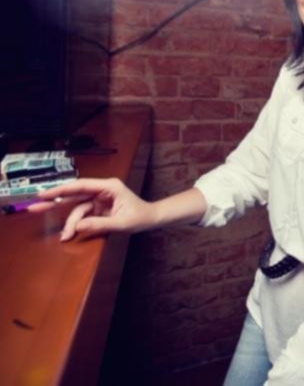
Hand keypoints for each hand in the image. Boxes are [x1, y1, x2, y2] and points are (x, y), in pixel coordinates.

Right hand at [29, 178, 156, 240]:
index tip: (44, 194)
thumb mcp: (122, 223)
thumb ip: (100, 224)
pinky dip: (75, 224)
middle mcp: (101, 190)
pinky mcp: (98, 208)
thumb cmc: (141, 217)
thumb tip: (78, 226)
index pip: (81, 185)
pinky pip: (82, 215)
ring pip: (77, 208)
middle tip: (34, 207)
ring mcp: (99, 199)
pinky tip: (69, 233)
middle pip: (74, 194)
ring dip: (69, 222)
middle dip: (54, 201)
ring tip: (64, 236)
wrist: (151, 219)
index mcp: (109, 186)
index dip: (61, 190)